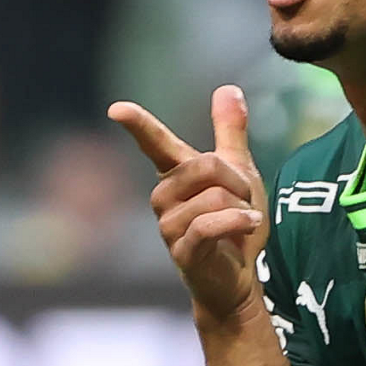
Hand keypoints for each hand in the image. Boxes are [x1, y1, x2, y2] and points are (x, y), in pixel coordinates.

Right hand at [109, 85, 267, 322]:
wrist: (239, 278)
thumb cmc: (233, 225)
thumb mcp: (239, 172)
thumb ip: (230, 132)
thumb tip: (228, 87)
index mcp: (176, 175)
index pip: (155, 143)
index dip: (138, 125)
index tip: (117, 109)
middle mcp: (164, 197)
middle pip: (205, 166)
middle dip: (238, 183)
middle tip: (244, 204)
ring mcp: (169, 225)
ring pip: (214, 195)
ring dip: (242, 208)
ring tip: (242, 224)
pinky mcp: (181, 251)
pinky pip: (210, 224)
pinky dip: (238, 222)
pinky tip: (249, 226)